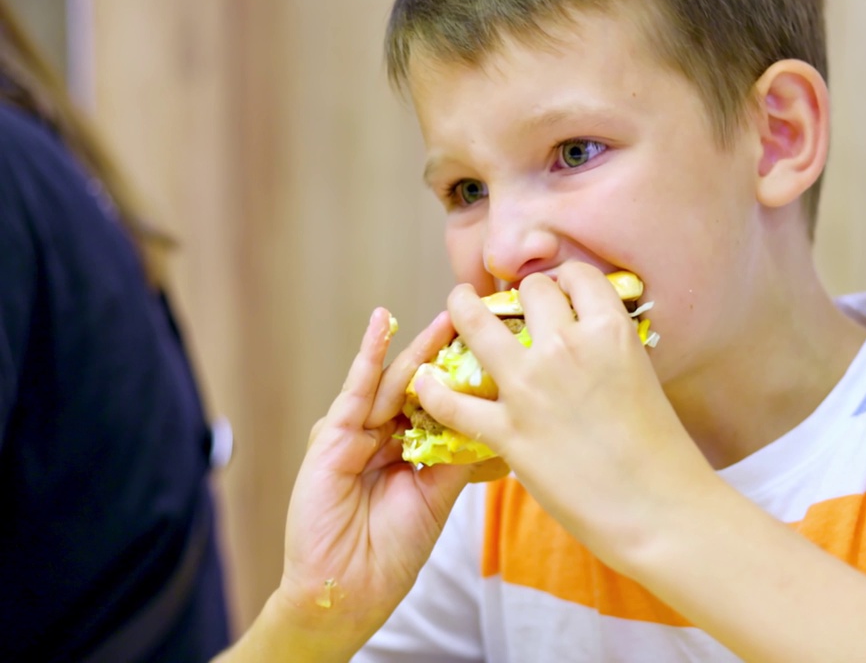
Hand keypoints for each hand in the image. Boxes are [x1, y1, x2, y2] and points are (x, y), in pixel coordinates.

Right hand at [259, 309, 476, 656]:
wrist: (351, 588)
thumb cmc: (393, 549)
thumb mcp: (438, 493)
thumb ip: (456, 453)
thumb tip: (495, 416)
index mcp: (409, 447)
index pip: (441, 400)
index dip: (465, 374)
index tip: (499, 344)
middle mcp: (383, 434)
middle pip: (420, 384)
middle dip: (448, 350)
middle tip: (479, 315)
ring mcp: (355, 432)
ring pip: (394, 381)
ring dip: (420, 347)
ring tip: (449, 313)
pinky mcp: (331, 435)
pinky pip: (355, 390)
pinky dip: (369, 356)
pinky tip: (384, 325)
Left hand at [415, 263, 716, 572]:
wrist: (658, 508)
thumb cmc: (663, 452)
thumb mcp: (644, 379)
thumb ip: (611, 352)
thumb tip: (591, 341)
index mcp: (610, 330)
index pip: (576, 276)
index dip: (565, 280)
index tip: (558, 291)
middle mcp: (566, 346)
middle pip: (530, 291)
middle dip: (522, 295)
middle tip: (516, 308)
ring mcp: (531, 387)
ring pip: (477, 324)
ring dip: (463, 309)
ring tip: (458, 303)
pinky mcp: (507, 431)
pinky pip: (454, 401)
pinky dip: (434, 390)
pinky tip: (426, 381)